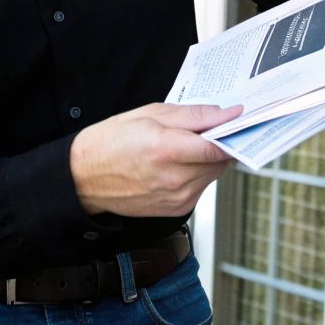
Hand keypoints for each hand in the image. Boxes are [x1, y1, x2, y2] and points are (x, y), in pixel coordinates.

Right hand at [70, 102, 240, 216]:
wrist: (84, 178)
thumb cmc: (109, 143)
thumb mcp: (149, 114)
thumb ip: (192, 115)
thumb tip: (224, 114)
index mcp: (168, 150)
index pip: (220, 146)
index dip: (234, 132)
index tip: (241, 120)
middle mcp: (176, 179)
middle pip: (221, 161)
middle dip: (220, 143)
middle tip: (206, 129)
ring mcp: (177, 198)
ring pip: (213, 174)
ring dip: (208, 159)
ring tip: (184, 146)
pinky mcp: (177, 211)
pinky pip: (201, 188)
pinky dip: (197, 173)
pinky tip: (178, 164)